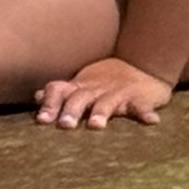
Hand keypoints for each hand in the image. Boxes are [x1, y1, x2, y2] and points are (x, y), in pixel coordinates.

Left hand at [34, 57, 173, 130]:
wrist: (143, 63)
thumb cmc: (107, 79)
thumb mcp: (82, 83)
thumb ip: (62, 92)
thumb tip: (36, 96)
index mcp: (81, 86)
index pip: (60, 90)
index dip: (50, 103)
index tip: (42, 120)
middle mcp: (96, 89)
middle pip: (80, 98)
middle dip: (71, 110)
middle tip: (64, 125)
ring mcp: (118, 93)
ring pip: (108, 103)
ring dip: (101, 113)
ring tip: (96, 125)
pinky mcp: (140, 98)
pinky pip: (142, 106)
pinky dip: (146, 113)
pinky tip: (152, 122)